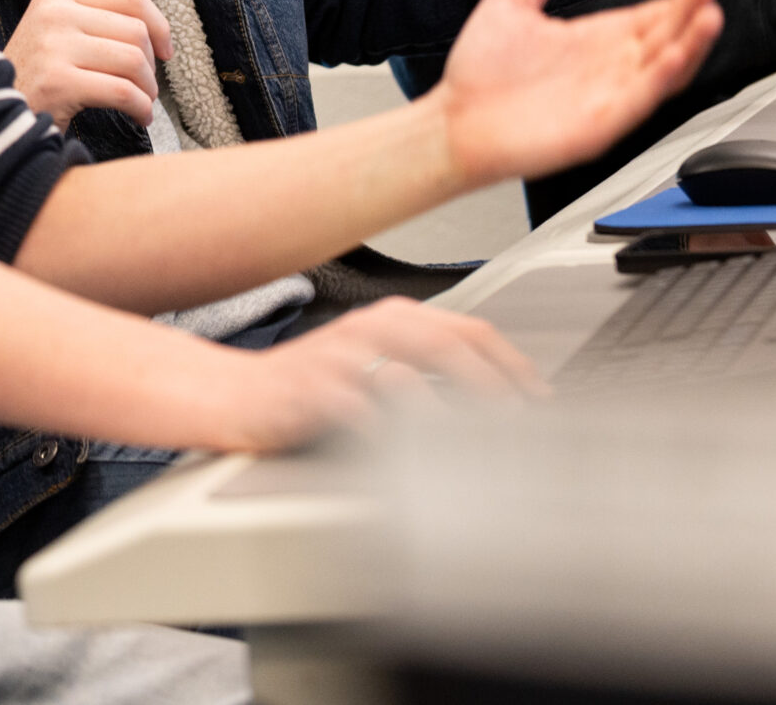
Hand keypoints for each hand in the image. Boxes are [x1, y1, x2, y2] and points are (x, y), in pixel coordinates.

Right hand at [1, 0, 171, 129]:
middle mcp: (52, 13)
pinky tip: (139, 116)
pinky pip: (122, 91)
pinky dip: (140, 107)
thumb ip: (105, 3)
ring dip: (148, 89)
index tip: (166, 52)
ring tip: (143, 103)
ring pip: (133, 61)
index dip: (159, 26)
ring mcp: (52, 46)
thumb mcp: (66, 29)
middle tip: (147, 86)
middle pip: (136, 31)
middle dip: (152, 65)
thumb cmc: (38, 73)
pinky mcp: (56, 82)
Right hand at [220, 298, 545, 453]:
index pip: (468, 329)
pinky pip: (359, 411)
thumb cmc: (308, 388)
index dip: (511, 364)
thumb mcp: (372, 367)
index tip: (540, 399)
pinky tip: (413, 458)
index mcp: (390, 318)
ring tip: (480, 441)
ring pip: (406, 373)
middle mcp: (367, 329)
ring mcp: (338, 358)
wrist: (235, 397)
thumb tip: (496, 399)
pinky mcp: (310, 391)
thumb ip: (426, 372)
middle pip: (445, 343)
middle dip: (493, 384)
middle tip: (523, 421)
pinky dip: (389, 434)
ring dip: (451, 410)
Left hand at [431, 0, 723, 188]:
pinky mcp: (600, 126)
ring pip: (666, 69)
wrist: (452, 122)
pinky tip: (675, 54)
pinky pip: (640, 100)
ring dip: (691, 43)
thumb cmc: (480, 71)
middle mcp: (611, 67)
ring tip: (710, 13)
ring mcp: (609, 97)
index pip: (654, 14)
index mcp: (596, 38)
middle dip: (694, 8)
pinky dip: (662, 78)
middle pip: (668, 35)